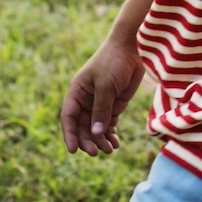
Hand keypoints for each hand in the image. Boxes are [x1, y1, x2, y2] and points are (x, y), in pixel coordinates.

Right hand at [59, 34, 145, 155]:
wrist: (132, 48)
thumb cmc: (113, 61)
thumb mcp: (105, 85)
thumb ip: (101, 109)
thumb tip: (95, 133)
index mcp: (77, 92)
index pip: (69, 117)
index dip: (70, 134)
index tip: (73, 150)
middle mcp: (85, 100)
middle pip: (82, 127)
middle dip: (87, 141)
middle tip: (96, 153)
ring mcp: (100, 104)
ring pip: (95, 129)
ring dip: (100, 140)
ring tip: (109, 150)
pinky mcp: (114, 106)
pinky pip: (108, 125)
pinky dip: (110, 135)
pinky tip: (116, 144)